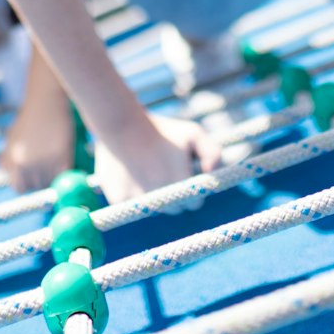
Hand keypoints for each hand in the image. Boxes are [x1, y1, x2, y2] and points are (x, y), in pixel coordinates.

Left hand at [0, 93, 73, 192]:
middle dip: (43, 180)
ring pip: (52, 182)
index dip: (29, 184)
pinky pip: (66, 174)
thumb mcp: (10, 139)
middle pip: (37, 187)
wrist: (45, 100)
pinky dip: (67, 171)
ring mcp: (44, 162)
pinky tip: (67, 162)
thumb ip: (7, 159)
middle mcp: (26, 166)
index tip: (36, 177)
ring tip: (57, 163)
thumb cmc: (28, 118)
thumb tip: (8, 174)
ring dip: (56, 177)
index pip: (20, 188)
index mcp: (13, 163)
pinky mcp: (62, 156)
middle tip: (49, 170)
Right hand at [91, 114, 220, 210]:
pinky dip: (132, 196)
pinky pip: (131, 207)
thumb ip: (213, 153)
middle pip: (174, 209)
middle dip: (173, 195)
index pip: (193, 203)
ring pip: (153, 210)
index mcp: (182, 185)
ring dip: (153, 198)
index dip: (189, 189)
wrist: (121, 124)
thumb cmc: (161, 129)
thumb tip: (211, 174)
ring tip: (147, 174)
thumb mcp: (193, 133)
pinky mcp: (120, 200)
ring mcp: (139, 201)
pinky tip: (130, 177)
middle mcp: (162, 197)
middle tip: (163, 173)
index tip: (181, 175)